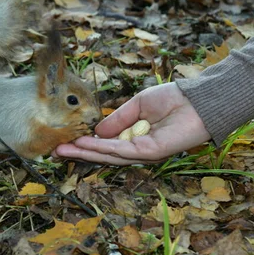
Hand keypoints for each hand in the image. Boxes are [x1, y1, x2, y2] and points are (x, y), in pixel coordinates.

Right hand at [54, 82, 211, 164]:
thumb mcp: (137, 105)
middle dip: (79, 152)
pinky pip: (120, 151)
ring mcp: (143, 153)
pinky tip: (85, 143)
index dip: (86, 143)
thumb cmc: (172, 99)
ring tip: (63, 149)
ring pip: (108, 155)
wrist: (198, 100)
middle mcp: (137, 149)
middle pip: (104, 154)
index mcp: (135, 137)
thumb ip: (117, 119)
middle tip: (56, 151)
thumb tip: (96, 131)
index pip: (107, 144)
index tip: (65, 140)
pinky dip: (101, 147)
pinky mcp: (150, 153)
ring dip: (85, 152)